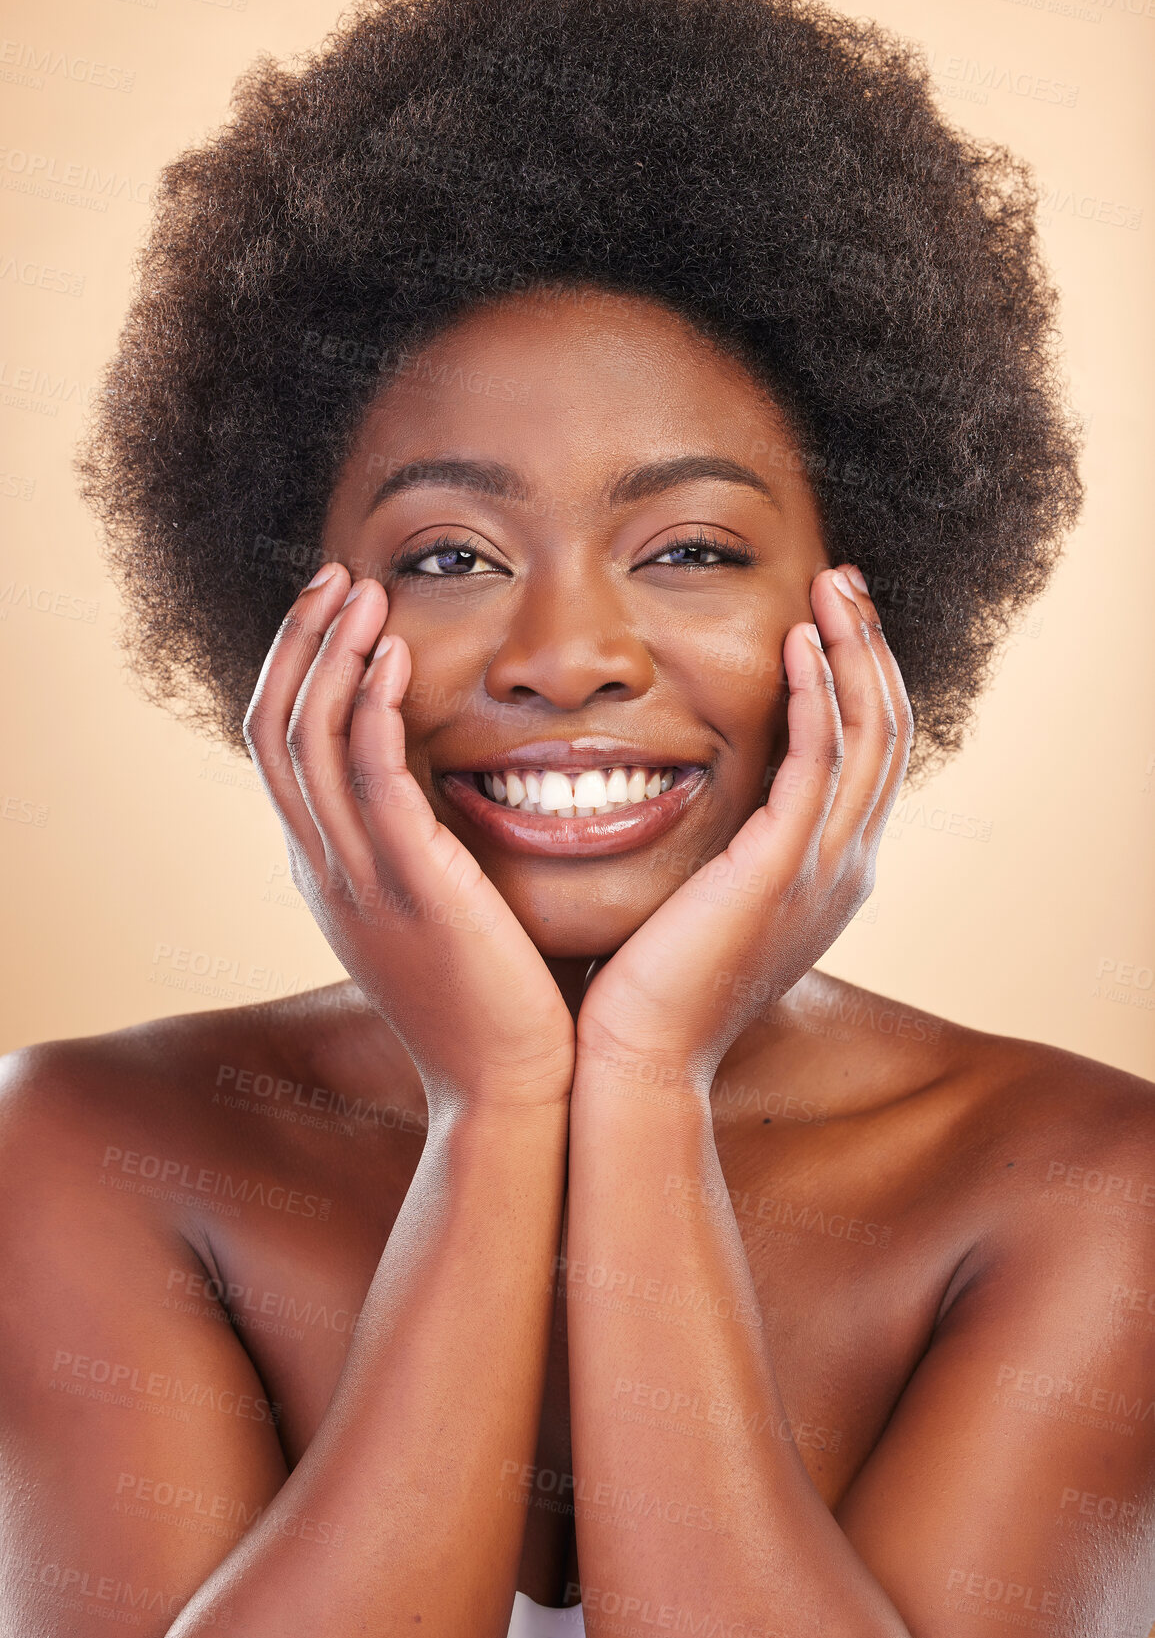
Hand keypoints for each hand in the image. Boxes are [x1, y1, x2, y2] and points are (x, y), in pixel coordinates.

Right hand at [243, 565, 575, 1114]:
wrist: (509, 1090)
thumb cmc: (490, 1003)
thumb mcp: (429, 916)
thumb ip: (416, 851)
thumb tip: (439, 794)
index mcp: (325, 873)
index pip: (280, 749)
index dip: (296, 670)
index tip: (336, 614)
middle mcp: (322, 870)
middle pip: (274, 730)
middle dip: (299, 643)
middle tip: (337, 577)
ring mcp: (357, 879)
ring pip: (307, 741)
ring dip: (330, 654)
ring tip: (365, 592)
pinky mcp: (411, 884)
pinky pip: (370, 778)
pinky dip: (371, 708)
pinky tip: (395, 657)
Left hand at [575, 565, 911, 1095]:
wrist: (639, 1057)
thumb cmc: (651, 985)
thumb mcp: (706, 904)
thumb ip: (722, 850)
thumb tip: (688, 797)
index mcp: (828, 874)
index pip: (869, 755)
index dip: (859, 680)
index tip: (830, 618)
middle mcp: (844, 866)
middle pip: (888, 731)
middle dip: (871, 648)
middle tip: (846, 581)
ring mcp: (824, 867)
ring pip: (870, 733)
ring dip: (855, 651)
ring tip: (833, 586)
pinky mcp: (784, 866)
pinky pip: (821, 759)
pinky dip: (818, 694)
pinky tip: (796, 643)